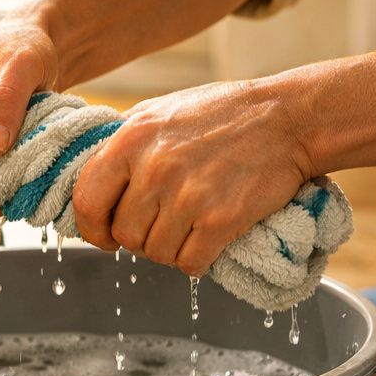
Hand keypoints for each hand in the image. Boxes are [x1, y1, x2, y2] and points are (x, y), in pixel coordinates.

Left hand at [71, 80, 314, 275]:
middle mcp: (154, 168)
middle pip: (124, 234)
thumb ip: (124, 143)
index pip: (87, 200)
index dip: (92, 228)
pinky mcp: (219, 220)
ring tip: (190, 225)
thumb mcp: (161, 111)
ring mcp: (187, 196)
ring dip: (170, 249)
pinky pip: (189, 264)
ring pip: (155, 253)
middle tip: (164, 224)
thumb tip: (94, 179)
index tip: (105, 236)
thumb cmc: (224, 114)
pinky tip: (208, 239)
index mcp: (132, 139)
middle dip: (140, 238)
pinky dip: (196, 260)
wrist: (289, 119)